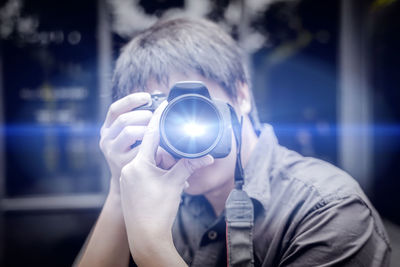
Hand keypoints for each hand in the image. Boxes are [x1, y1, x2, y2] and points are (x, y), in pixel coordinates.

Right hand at [99, 92, 152, 193]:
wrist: (128, 185)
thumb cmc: (136, 155)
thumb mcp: (133, 136)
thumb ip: (141, 119)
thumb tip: (159, 98)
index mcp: (108, 128)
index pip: (115, 109)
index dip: (131, 100)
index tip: (148, 97)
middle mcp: (106, 139)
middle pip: (124, 119)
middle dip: (144, 115)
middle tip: (156, 119)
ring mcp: (111, 152)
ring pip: (129, 131)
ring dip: (146, 129)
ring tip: (157, 132)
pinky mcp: (120, 163)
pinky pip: (139, 149)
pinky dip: (151, 145)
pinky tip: (160, 147)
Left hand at [119, 101, 213, 262]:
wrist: (146, 236)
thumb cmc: (158, 211)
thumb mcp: (175, 184)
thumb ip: (189, 165)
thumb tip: (208, 156)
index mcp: (139, 163)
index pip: (150, 133)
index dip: (159, 117)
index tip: (164, 105)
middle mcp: (129, 168)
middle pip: (150, 147)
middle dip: (165, 148)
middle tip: (176, 155)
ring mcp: (128, 178)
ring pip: (147, 160)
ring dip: (161, 162)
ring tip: (171, 174)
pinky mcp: (130, 186)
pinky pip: (143, 170)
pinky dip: (155, 170)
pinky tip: (163, 180)